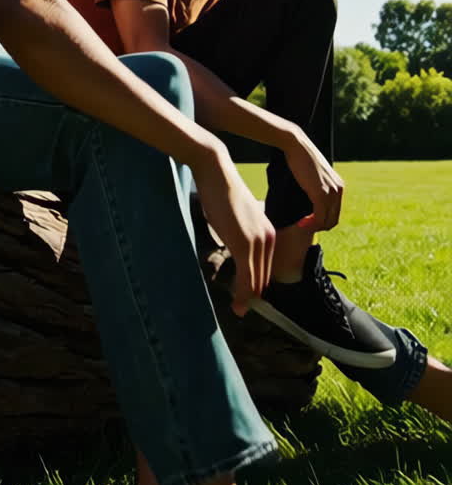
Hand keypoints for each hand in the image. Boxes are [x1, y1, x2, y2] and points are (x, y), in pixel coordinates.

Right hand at [193, 148, 275, 316]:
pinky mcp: (245, 245)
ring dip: (247, 298)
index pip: (264, 266)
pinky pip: (246, 276)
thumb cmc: (221, 192)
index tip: (247, 298)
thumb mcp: (235, 217)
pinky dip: (243, 293)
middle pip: (262, 276)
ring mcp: (258, 243)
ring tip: (238, 310)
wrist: (216, 173)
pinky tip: (237, 304)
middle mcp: (268, 239)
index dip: (256, 284)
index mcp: (267, 233)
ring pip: (255, 280)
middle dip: (252, 295)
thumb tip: (232, 241)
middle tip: (241, 309)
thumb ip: (239, 233)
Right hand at [283, 130, 343, 231]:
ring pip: (327, 221)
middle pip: (333, 220)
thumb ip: (318, 186)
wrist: (297, 146)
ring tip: (301, 224)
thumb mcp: (314, 174)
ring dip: (314, 227)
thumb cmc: (301, 158)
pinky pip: (319, 217)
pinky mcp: (321, 193)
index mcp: (339, 186)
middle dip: (319, 226)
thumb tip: (310, 196)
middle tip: (303, 224)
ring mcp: (331, 192)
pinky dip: (310, 224)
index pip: (335, 213)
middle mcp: (338, 190)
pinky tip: (300, 222)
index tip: (307, 220)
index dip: (322, 221)